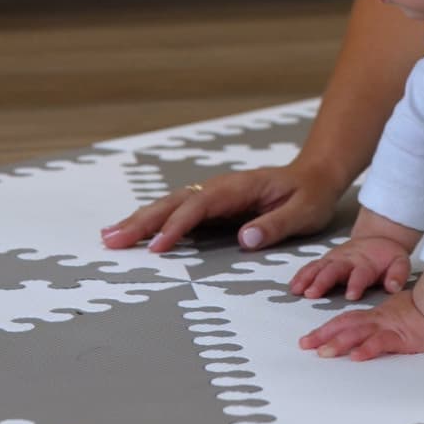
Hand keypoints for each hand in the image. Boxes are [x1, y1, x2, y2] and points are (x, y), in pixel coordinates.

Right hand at [100, 159, 345, 253]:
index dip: (177, 226)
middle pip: (174, 202)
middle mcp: (219, 188)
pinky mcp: (211, 206)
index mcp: (238, 188)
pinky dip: (153, 222)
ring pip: (170, 206)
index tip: (158, 247)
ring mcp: (213, 195)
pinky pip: (177, 213)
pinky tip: (133, 233)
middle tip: (110, 240)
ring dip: (139, 221)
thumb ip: (275, 225)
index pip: (200, 206)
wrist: (314, 176)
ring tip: (109, 237)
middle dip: (142, 221)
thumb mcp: (304, 212)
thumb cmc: (310, 195)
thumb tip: (244, 240)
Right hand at [290, 235, 413, 300]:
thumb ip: (398, 274)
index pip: (360, 274)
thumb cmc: (388, 256)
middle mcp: (348, 260)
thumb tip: (393, 286)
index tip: (352, 295)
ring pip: (319, 268)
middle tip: (313, 293)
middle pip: (333, 270)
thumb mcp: (400, 262)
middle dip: (322, 282)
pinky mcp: (326, 261)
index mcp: (366, 263)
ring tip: (298, 291)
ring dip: (308, 279)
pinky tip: (293, 287)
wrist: (378, 239)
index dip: (356, 284)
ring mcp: (335, 260)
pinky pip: (311, 267)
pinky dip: (301, 276)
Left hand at [299, 290, 423, 360]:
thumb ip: (385, 326)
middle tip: (304, 345)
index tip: (309, 339)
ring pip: (359, 333)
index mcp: (377, 315)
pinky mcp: (403, 338)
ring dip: (339, 342)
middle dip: (323, 335)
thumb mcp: (400, 316)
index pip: (346, 320)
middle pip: (345, 325)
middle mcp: (378, 320)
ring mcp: (389, 328)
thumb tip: (370, 337)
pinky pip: (382, 343)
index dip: (326, 328)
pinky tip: (356, 357)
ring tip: (323, 352)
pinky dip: (368, 349)